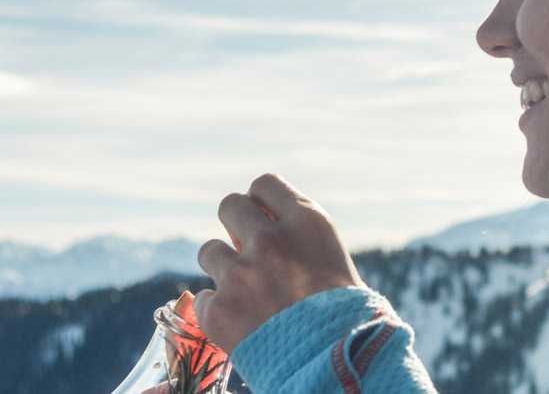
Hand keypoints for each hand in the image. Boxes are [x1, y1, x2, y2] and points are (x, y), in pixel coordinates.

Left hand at [194, 173, 364, 351]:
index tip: (263, 218)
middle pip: (229, 205)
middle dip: (235, 225)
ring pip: (209, 250)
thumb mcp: (332, 260)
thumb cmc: (344, 316)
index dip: (260, 201)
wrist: (336, 364)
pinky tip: (241, 324)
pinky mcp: (219, 309)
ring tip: (247, 293)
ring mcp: (241, 274)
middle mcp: (271, 240)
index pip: (265, 184)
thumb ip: (297, 237)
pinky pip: (204, 298)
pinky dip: (218, 311)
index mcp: (307, 223)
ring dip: (224, 268)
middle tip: (246, 248)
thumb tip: (258, 226)